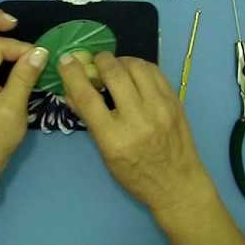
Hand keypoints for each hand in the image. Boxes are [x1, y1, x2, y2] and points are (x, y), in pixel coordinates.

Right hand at [58, 51, 214, 211]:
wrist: (177, 184)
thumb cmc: (134, 174)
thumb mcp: (105, 152)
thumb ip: (88, 119)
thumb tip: (70, 90)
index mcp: (114, 138)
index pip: (88, 98)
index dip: (73, 74)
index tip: (67, 60)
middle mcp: (138, 119)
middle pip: (114, 74)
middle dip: (101, 60)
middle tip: (96, 62)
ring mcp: (160, 108)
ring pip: (137, 66)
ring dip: (121, 60)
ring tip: (116, 67)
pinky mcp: (175, 101)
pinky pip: (155, 71)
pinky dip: (139, 66)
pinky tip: (134, 72)